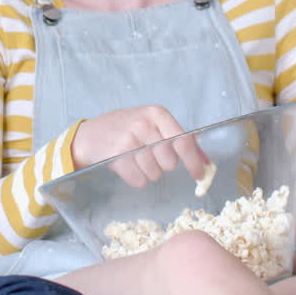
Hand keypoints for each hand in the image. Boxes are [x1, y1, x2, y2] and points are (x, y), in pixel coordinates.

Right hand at [72, 105, 207, 187]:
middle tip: (150, 156)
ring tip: (136, 160)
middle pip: (170, 160)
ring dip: (149, 173)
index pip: (184, 140)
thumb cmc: (125, 129)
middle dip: (163, 165)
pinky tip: (128, 167)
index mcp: (157, 113)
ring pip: (155, 173)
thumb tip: (207, 163)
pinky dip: (136, 179)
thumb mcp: (152, 126)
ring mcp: (129, 139)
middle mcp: (144, 124)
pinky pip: (140, 180)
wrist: (88, 135)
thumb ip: (179, 141)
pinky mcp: (116, 156)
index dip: (194, 161)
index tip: (198, 175)